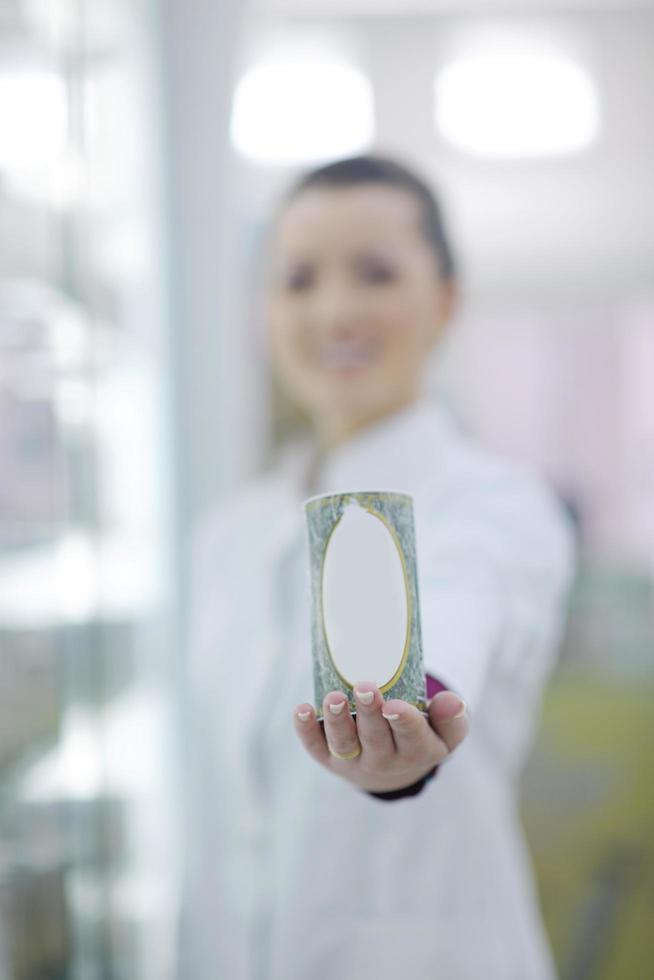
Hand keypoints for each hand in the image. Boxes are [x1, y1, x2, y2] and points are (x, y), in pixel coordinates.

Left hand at [293, 682, 468, 793]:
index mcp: (417, 751)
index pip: (412, 736)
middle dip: (368, 713)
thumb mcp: (446, 733)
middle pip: (375, 738)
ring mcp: (354, 761)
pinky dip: (305, 730)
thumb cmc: (422, 737)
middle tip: (364, 687)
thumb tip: (452, 700)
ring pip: (343, 744)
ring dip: (336, 721)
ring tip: (333, 698)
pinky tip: (301, 709)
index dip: (404, 721)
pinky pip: (315, 747)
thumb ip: (453, 718)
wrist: (393, 771)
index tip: (395, 705)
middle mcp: (385, 760)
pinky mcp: (329, 759)